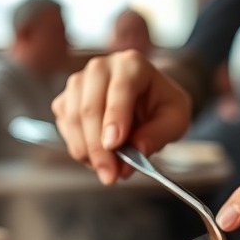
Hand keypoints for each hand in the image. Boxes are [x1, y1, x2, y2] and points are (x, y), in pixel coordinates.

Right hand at [52, 51, 191, 183]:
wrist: (146, 99)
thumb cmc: (161, 106)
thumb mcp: (175, 120)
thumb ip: (157, 135)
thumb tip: (134, 154)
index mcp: (132, 64)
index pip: (120, 89)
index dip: (114, 118)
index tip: (113, 145)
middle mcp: (101, 67)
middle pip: (90, 107)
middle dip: (98, 147)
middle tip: (110, 175)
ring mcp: (79, 82)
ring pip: (72, 118)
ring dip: (86, 150)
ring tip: (107, 170)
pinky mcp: (66, 99)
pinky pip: (64, 127)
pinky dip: (78, 147)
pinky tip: (96, 157)